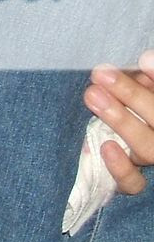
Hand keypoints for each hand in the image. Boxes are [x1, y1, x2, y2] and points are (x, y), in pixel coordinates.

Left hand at [85, 52, 153, 194]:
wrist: (110, 132)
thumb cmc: (128, 99)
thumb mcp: (138, 85)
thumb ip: (147, 75)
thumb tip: (146, 58)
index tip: (141, 59)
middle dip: (132, 95)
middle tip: (101, 73)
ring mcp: (149, 154)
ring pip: (148, 148)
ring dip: (121, 121)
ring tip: (93, 95)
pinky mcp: (132, 179)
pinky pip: (134, 183)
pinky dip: (122, 169)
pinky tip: (106, 147)